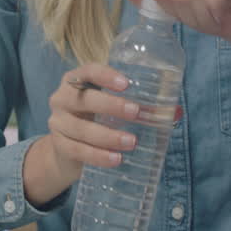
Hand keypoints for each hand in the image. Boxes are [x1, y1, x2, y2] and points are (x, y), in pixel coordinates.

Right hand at [23, 65, 134, 205]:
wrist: (67, 149)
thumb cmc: (96, 119)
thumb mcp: (109, 108)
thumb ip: (135, 106)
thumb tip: (173, 113)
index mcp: (76, 81)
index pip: (88, 71)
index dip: (105, 76)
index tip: (126, 84)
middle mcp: (62, 98)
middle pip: (84, 99)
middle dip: (111, 105)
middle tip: (136, 113)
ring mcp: (57, 122)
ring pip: (81, 129)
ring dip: (108, 136)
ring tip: (131, 142)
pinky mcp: (59, 145)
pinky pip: (77, 150)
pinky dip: (98, 156)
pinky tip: (115, 159)